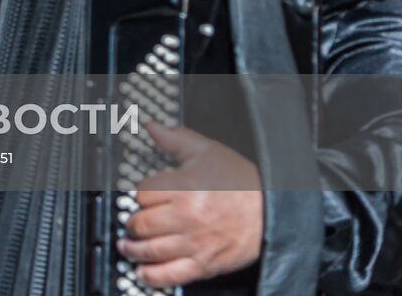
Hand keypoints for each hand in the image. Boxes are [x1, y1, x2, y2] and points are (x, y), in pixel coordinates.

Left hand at [118, 123, 262, 286]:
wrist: (274, 210)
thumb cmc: (242, 181)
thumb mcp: (207, 151)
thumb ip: (175, 139)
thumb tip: (152, 126)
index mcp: (184, 188)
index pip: (142, 193)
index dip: (139, 194)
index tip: (142, 197)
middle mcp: (186, 218)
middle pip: (141, 223)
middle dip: (132, 222)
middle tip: (131, 222)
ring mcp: (194, 244)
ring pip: (150, 250)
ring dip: (133, 249)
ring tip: (127, 245)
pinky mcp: (204, 265)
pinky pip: (170, 275)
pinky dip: (152, 275)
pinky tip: (142, 270)